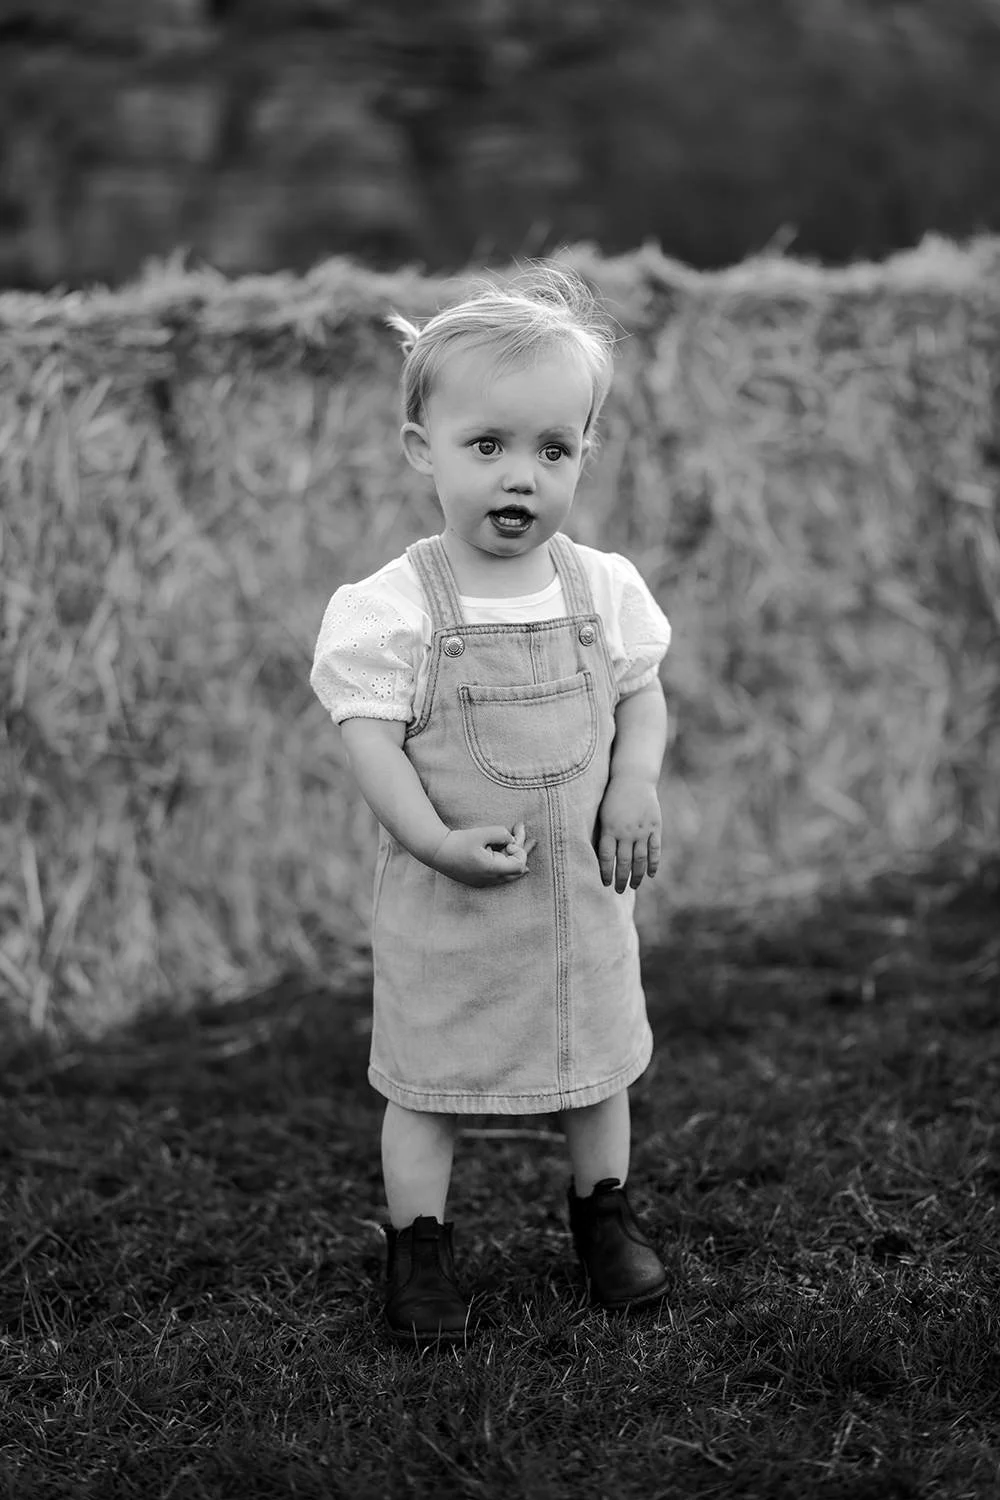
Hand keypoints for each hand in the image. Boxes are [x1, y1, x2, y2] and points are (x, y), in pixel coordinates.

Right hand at [431, 822, 535, 887]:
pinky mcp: (478, 880)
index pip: (519, 865)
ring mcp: (484, 882)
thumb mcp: (482, 833)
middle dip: (524, 852)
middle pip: (517, 871)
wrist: (436, 851)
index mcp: (492, 870)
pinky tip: (515, 860)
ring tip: (530, 844)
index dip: (519, 850)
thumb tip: (511, 839)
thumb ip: (502, 833)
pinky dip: (506, 863)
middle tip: (534, 840)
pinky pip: (499, 875)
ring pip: (509, 873)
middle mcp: (490, 880)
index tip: (508, 839)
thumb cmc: (458, 841)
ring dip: (516, 857)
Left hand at [595, 775, 660, 892]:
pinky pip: (654, 850)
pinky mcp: (654, 827)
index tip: (605, 883)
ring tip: (633, 887)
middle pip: (624, 862)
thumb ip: (604, 835)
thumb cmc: (613, 798)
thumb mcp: (603, 814)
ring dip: (637, 876)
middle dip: (621, 879)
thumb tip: (600, 858)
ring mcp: (642, 830)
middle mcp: (626, 832)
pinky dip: (653, 864)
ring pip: (640, 859)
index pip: (607, 857)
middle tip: (618, 891)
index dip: (606, 872)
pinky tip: (650, 874)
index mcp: (610, 829)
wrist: (633, 779)